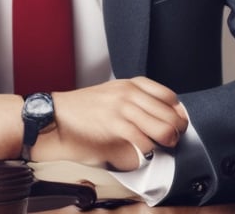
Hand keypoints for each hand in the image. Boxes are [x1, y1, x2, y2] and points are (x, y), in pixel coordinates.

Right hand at [38, 78, 188, 170]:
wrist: (56, 115)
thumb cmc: (84, 109)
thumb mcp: (113, 95)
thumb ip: (136, 102)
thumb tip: (161, 119)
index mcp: (131, 84)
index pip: (169, 96)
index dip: (178, 112)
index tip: (178, 122)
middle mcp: (129, 92)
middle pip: (170, 113)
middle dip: (177, 130)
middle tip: (173, 139)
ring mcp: (122, 107)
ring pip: (162, 127)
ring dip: (166, 140)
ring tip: (161, 146)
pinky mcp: (114, 125)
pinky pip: (143, 140)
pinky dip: (148, 149)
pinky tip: (143, 151)